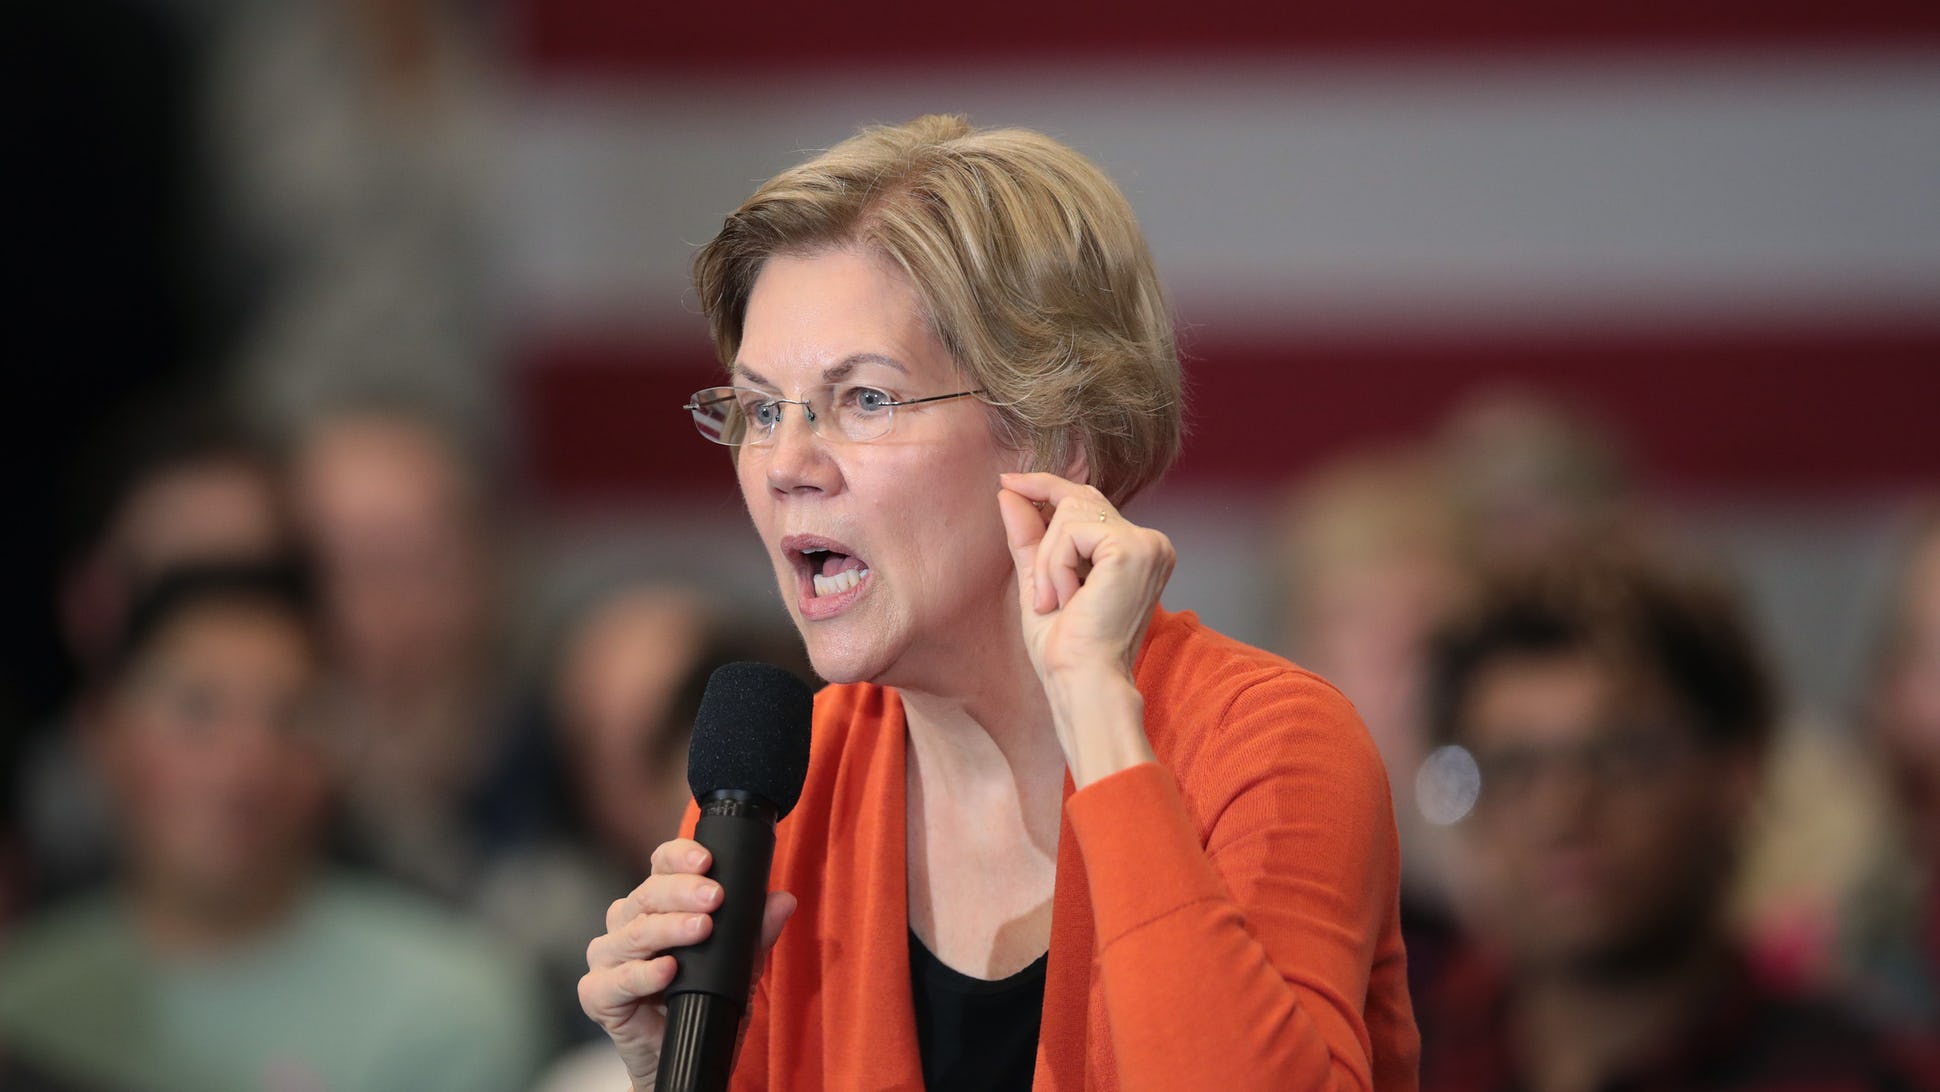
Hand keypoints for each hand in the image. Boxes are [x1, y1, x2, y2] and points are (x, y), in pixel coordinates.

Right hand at [579, 837, 795, 1088]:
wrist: (686, 1056)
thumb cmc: (705, 1001)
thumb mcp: (740, 967)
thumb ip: (756, 934)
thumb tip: (783, 900)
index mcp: (655, 906)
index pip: (661, 867)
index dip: (679, 857)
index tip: (707, 860)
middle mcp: (627, 924)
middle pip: (647, 894)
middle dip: (683, 891)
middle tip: (714, 897)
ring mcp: (609, 958)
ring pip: (633, 932)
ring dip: (668, 928)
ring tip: (701, 928)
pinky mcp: (598, 994)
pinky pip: (619, 980)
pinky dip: (644, 974)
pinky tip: (668, 970)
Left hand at [996, 472, 1171, 783]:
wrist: (1084, 683)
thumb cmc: (1067, 648)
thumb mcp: (1041, 581)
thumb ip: (1030, 536)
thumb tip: (1008, 491)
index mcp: (1137, 551)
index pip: (1088, 501)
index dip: (1045, 484)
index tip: (1007, 480)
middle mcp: (1151, 543)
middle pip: (1077, 501)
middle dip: (1044, 544)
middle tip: (1042, 596)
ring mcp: (1148, 544)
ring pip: (1070, 515)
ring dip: (1048, 562)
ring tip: (1057, 603)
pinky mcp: (1134, 549)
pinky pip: (1071, 531)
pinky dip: (1056, 566)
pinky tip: (1068, 600)